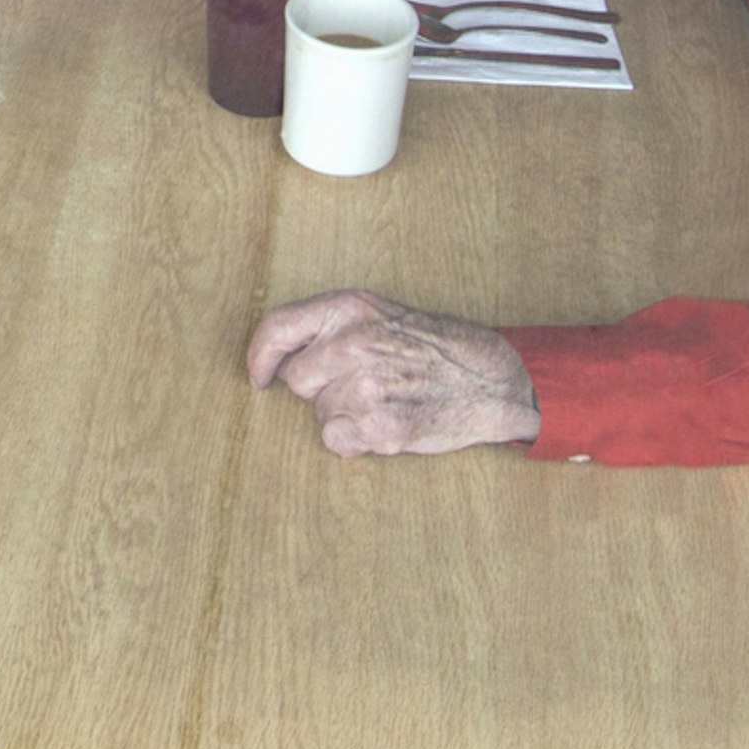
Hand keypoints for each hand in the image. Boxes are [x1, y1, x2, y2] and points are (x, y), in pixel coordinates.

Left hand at [247, 291, 540, 455]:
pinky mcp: (379, 428)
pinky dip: (354, 440)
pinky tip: (386, 423)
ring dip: (342, 413)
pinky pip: (337, 440)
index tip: (259, 376)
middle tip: (362, 382)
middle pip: (296, 380)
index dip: (260, 356)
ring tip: (384, 399)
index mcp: (349, 308)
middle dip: (320, 387)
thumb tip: (277, 355)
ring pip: (319, 412)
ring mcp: (366, 387)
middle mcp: (352, 344)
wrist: (489, 379)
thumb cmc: (434, 346)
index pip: (277, 328)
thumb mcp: (380, 312)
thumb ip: (332, 325)